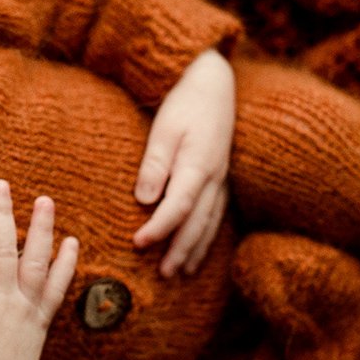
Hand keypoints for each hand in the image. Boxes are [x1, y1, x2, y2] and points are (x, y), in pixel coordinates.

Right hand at [0, 180, 78, 359]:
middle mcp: (4, 301)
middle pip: (5, 250)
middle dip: (3, 215)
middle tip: (1, 185)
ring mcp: (27, 308)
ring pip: (37, 263)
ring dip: (42, 230)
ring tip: (45, 200)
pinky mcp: (44, 318)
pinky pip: (58, 287)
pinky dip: (66, 264)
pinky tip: (71, 240)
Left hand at [132, 49, 233, 276]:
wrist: (215, 83)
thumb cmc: (185, 103)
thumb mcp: (164, 128)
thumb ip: (155, 163)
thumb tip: (144, 199)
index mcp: (197, 165)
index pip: (178, 206)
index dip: (159, 228)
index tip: (138, 243)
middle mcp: (214, 178)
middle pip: (197, 223)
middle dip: (180, 251)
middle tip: (163, 275)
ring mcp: (221, 179)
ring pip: (210, 223)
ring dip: (195, 250)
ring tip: (180, 273)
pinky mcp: (222, 178)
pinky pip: (218, 215)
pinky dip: (207, 237)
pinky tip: (198, 250)